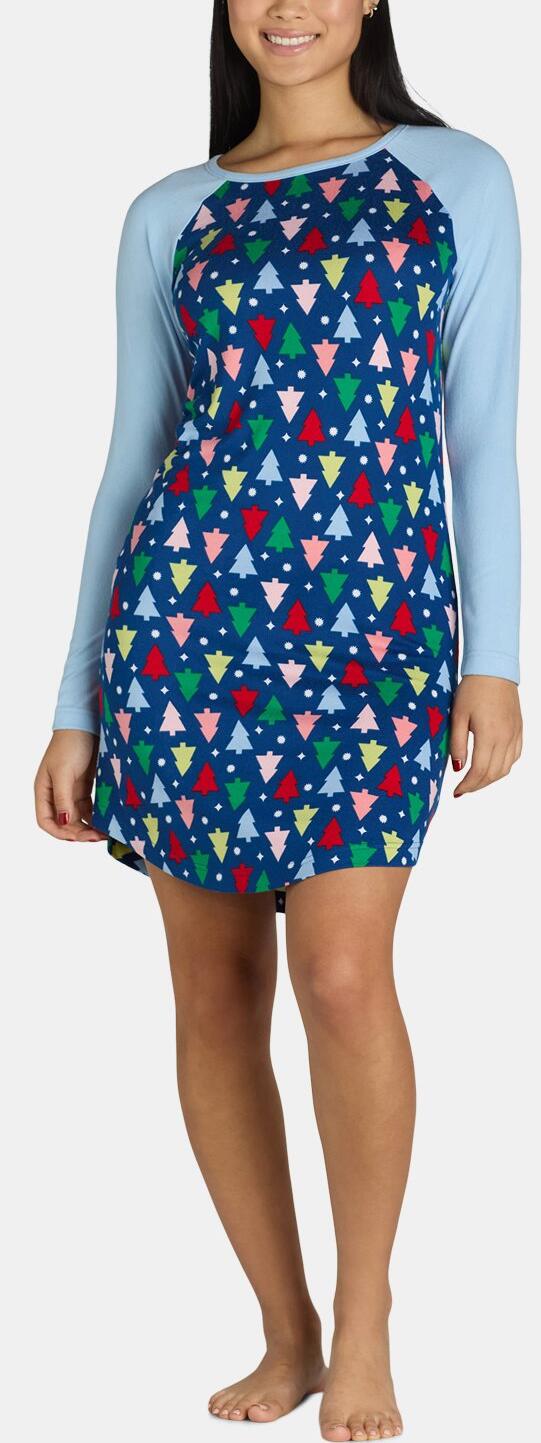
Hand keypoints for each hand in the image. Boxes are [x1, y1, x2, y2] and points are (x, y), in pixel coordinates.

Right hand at [34, 729, 108, 842]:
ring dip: (89, 827)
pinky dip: (96, 816)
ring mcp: (70, 791)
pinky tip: (106, 820)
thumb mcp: (64, 772)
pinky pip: (89, 808)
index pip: (46, 821)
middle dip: (79, 832)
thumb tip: (65, 822)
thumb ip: (63, 798)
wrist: (86, 724)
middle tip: (97, 837)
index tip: (79, 837)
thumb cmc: (70, 744)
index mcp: (44, 791)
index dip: (61, 832)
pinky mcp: (84, 786)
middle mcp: (55, 794)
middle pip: (64, 823)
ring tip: (104, 832)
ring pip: (78, 817)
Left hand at [448, 675, 522, 797]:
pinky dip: (503, 766)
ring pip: (506, 768)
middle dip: (477, 786)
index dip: (468, 785)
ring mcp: (515, 734)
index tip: (456, 791)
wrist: (494, 670)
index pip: (480, 771)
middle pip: (494, 774)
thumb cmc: (472, 690)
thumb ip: (456, 743)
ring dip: (490, 778)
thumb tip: (457, 768)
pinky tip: (491, 766)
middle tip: (463, 789)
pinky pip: (514, 756)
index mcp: (489, 735)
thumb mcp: (457, 715)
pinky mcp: (519, 729)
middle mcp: (506, 738)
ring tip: (475, 780)